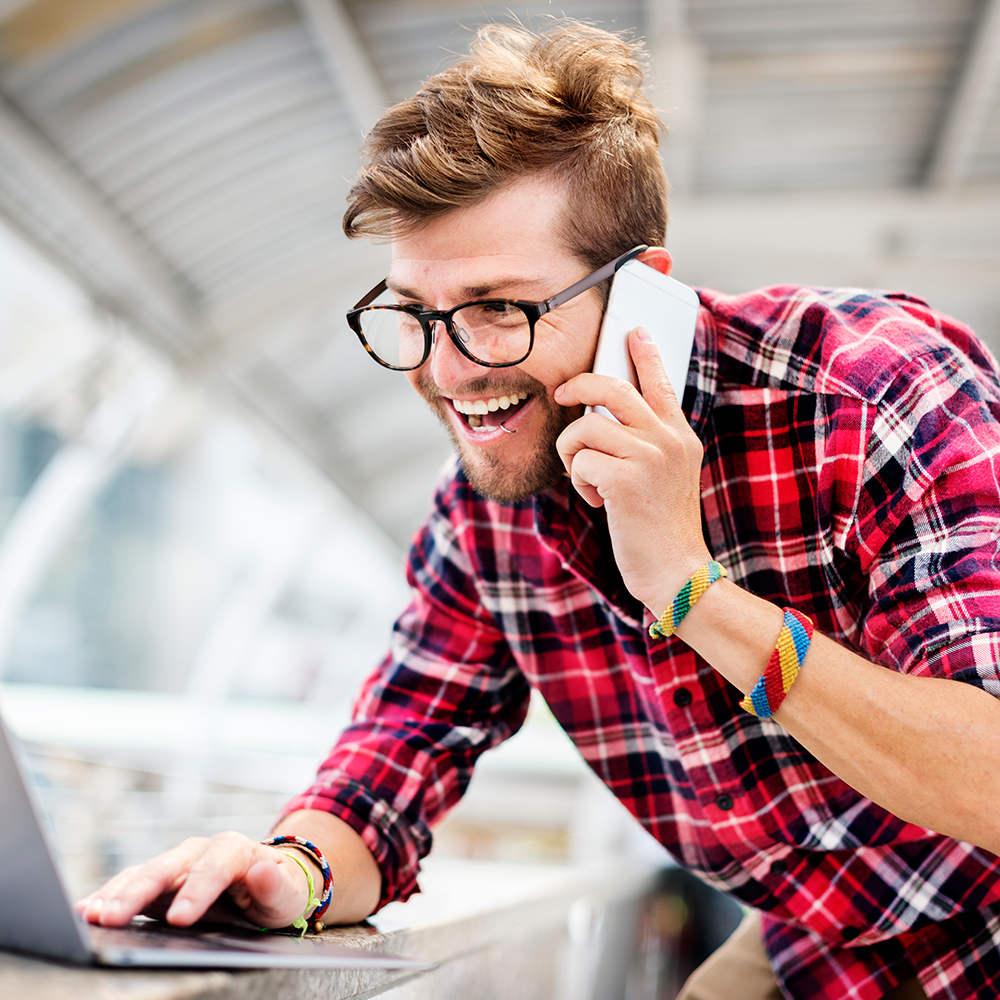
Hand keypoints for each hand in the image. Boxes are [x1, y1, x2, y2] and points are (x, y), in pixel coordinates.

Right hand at [74, 832, 313, 928]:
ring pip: (143, 874)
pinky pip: (131, 886)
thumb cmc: (280, 890)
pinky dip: (109, 897)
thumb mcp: (288, 891)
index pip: (214, 866)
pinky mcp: (159, 883)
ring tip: (92, 916)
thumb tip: (264, 869)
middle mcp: (200, 851)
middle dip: (140, 891)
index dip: (197, 891)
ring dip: (116, 894)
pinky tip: (87, 912)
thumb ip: (276, 883)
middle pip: (167, 867)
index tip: (180, 919)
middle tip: (113, 918)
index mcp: (234, 849)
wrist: (269, 884)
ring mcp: (176, 865)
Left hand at [554, 327, 711, 612]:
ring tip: (587, 478)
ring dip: (572, 453)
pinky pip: (579, 461)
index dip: (644, 352)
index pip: (660, 380)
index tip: (633, 331)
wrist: (676, 569)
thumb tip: (602, 414)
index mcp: (679, 434)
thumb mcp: (666, 473)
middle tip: (563, 394)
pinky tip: (599, 502)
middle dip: (578, 386)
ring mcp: (648, 456)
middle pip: (611, 388)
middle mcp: (667, 438)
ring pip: (584, 428)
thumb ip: (648, 440)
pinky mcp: (625, 480)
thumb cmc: (661, 523)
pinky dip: (579, 482)